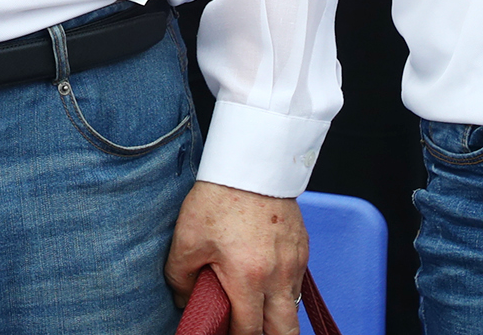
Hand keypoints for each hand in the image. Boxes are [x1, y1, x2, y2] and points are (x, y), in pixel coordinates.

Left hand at [165, 182, 308, 334]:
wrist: (251, 164)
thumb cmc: (218, 198)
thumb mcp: (187, 238)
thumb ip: (180, 277)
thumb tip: (183, 299)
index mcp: (248, 278)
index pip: (249, 331)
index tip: (225, 333)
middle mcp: (278, 277)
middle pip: (286, 331)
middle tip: (249, 330)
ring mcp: (295, 263)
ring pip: (293, 308)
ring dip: (277, 315)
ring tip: (257, 308)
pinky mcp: (302, 248)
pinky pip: (298, 283)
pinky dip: (284, 290)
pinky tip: (265, 281)